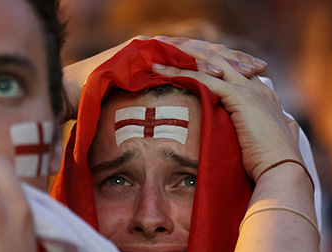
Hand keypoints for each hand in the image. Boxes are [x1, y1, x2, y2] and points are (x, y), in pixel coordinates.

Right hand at [62, 35, 267, 122]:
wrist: (71, 93)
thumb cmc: (103, 104)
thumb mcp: (141, 106)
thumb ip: (162, 107)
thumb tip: (180, 125)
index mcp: (167, 62)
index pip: (204, 63)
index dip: (229, 69)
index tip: (253, 78)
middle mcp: (163, 50)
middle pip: (206, 53)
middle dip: (234, 62)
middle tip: (259, 69)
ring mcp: (152, 47)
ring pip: (195, 50)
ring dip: (223, 59)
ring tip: (246, 68)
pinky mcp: (142, 49)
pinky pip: (173, 53)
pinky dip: (195, 59)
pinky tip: (216, 68)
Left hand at [151, 61, 300, 181]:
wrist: (282, 173)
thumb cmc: (269, 167)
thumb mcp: (260, 144)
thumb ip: (254, 134)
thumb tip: (246, 139)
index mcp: (264, 96)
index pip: (233, 69)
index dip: (209, 63)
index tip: (186, 61)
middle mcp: (258, 87)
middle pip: (220, 58)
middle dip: (193, 50)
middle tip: (166, 45)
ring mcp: (250, 89)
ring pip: (210, 62)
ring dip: (182, 54)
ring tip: (158, 50)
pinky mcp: (240, 97)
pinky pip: (204, 78)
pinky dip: (180, 72)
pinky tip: (160, 70)